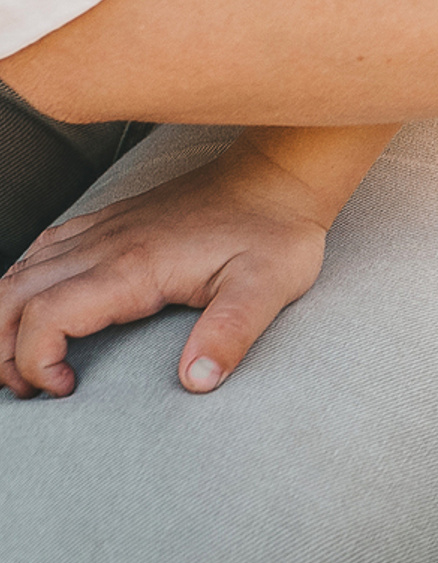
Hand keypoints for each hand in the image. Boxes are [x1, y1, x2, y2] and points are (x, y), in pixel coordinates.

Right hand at [0, 136, 343, 397]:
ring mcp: (108, 227)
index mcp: (134, 265)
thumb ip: (232, 333)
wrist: (284, 174)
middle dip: (2, 349)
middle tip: (27, 387)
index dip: (35, 362)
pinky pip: (47, 246)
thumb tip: (197, 381)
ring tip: (24, 359)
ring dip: (6, 317)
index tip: (65, 389)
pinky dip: (25, 282)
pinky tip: (38, 304)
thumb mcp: (269, 285)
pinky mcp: (115, 219)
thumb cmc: (277, 230)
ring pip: (21, 268)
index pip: (45, 316)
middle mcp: (108, 242)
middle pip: (14, 294)